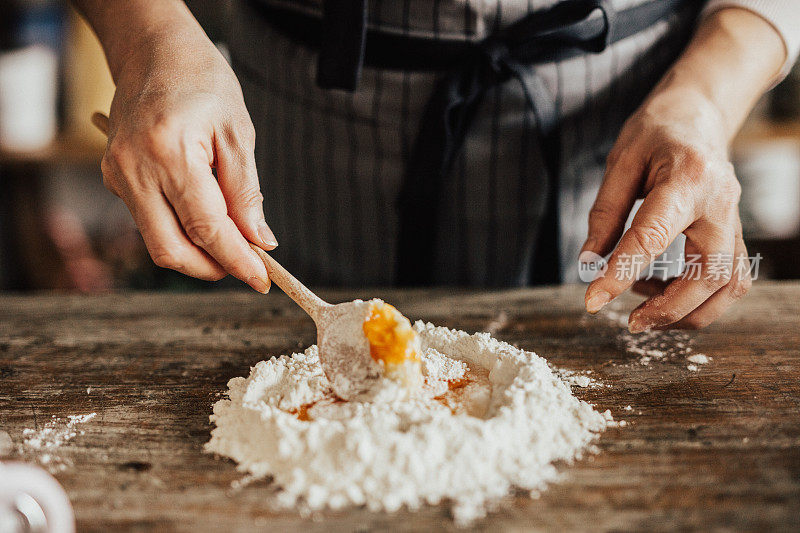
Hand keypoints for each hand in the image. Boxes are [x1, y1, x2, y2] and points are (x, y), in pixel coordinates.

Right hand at [99, 31, 275, 291]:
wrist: (155, 54)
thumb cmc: (203, 85)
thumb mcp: (237, 134)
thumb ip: (246, 192)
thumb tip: (259, 241)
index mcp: (171, 153)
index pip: (206, 228)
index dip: (237, 261)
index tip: (262, 281)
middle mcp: (136, 169)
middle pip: (172, 250)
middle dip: (212, 269)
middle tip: (246, 266)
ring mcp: (118, 175)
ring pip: (158, 241)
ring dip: (197, 252)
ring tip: (231, 240)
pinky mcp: (114, 178)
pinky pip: (150, 221)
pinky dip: (180, 230)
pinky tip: (205, 216)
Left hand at [581, 88, 750, 331]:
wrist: (698, 115)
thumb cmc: (655, 134)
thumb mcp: (619, 162)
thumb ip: (605, 214)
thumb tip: (589, 264)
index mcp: (688, 179)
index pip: (652, 237)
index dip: (621, 274)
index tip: (593, 301)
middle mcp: (721, 204)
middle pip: (710, 273)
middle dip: (670, 308)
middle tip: (630, 322)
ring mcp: (734, 221)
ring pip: (728, 285)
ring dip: (688, 311)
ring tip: (643, 311)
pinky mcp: (734, 235)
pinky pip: (729, 280)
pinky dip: (698, 300)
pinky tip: (659, 291)